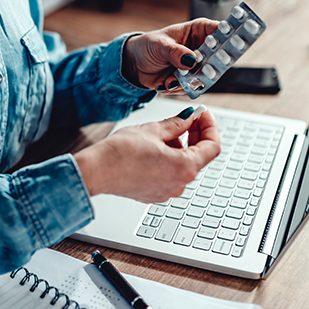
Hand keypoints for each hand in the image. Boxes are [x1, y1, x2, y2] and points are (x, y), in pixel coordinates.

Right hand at [74, 106, 220, 203]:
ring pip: (183, 165)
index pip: (212, 146)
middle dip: (195, 135)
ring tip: (161, 133)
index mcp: (184, 167)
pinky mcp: (155, 193)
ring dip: (180, 147)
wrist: (96, 171)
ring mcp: (167, 191)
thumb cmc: (120, 152)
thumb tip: (191, 117)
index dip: (210, 126)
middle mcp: (179, 184)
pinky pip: (170, 174)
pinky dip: (169, 159)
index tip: (203, 115)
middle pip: (199, 156)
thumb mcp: (153, 130)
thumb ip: (178, 123)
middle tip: (187, 118)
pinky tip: (154, 147)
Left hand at [122, 18, 218, 91]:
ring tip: (171, 78)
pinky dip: (179, 87)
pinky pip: (193, 87)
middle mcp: (201, 49)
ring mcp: (197, 66)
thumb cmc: (148, 46)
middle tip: (198, 69)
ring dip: (189, 80)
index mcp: (197, 31)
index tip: (222, 46)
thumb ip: (175, 52)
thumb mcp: (159, 45)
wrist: (135, 65)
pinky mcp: (190, 81)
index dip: (226, 37)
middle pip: (218, 57)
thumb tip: (190, 59)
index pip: (218, 31)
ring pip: (205, 76)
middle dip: (210, 66)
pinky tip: (166, 82)